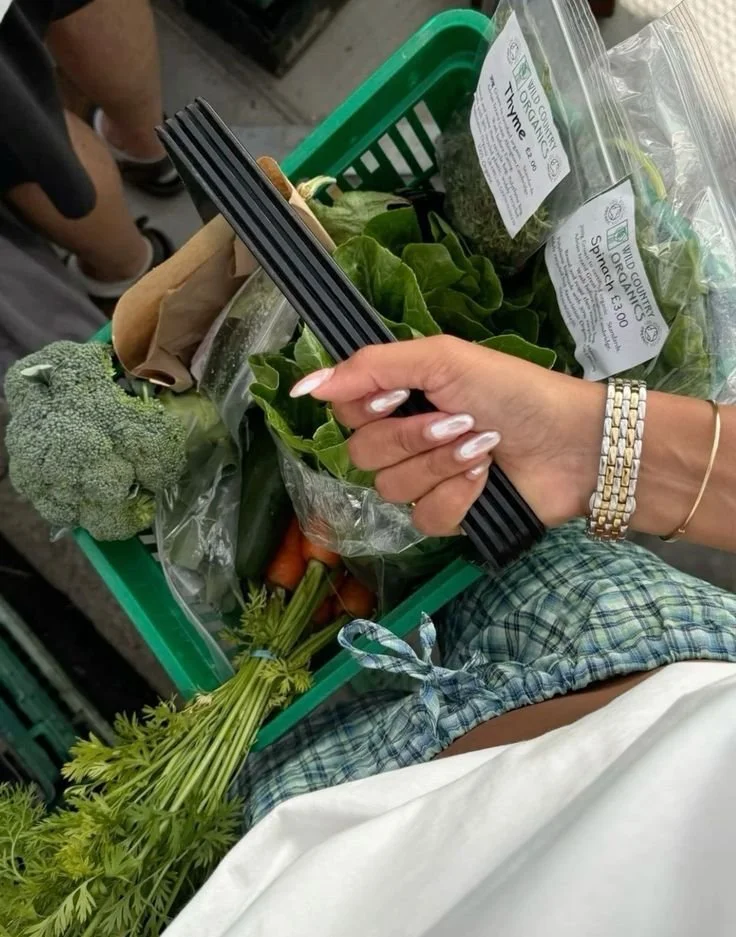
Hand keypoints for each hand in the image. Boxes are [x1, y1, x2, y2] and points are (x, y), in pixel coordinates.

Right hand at [291, 336, 604, 536]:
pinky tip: (485, 480)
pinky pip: (423, 518)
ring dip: (441, 465)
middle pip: (363, 454)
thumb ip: (369, 367)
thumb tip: (303, 386)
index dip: (368, 410)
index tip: (400, 397)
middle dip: (414, 437)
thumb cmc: (512, 390)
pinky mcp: (448, 515)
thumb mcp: (440, 359)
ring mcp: (426, 479)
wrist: (570, 443)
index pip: (346, 412)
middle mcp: (405, 438)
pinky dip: (457, 496)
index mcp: (400, 397)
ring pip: (391, 488)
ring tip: (482, 446)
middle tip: (459, 419)